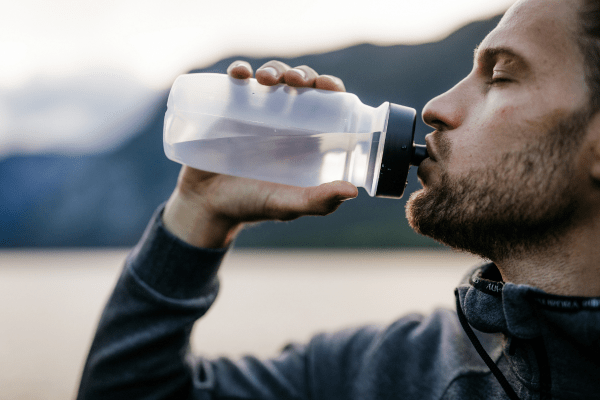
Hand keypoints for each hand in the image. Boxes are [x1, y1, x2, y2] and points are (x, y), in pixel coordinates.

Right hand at [163, 61, 356, 247]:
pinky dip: (239, 71)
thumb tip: (353, 191)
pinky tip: (239, 73)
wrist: (205, 206)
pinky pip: (236, 81)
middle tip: (294, 81)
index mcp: (306, 137)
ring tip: (266, 79)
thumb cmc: (252, 205)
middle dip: (302, 74)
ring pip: (271, 77)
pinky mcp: (227, 108)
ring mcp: (255, 111)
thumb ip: (318, 201)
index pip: (326, 103)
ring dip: (273, 69)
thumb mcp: (287, 205)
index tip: (326, 85)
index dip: (330, 88)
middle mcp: (284, 120)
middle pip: (300, 84)